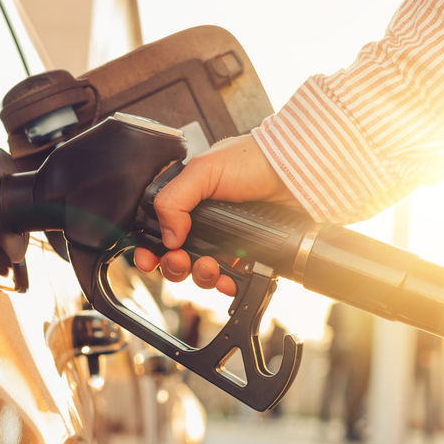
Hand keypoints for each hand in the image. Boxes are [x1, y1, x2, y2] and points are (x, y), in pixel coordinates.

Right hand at [132, 134, 295, 295]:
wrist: (296, 174)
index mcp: (186, 199)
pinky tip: (228, 278)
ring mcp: (224, 239)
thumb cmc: (254, 160)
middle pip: (175, 256)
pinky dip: (225, 284)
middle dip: (174, 265)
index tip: (148, 260)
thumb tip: (167, 236)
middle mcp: (202, 221)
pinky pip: (228, 278)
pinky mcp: (246, 253)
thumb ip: (174, 200)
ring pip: (200, 271)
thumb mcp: (204, 171)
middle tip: (181, 261)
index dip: (149, 248)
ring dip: (200, 276)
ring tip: (210, 267)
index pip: (157, 229)